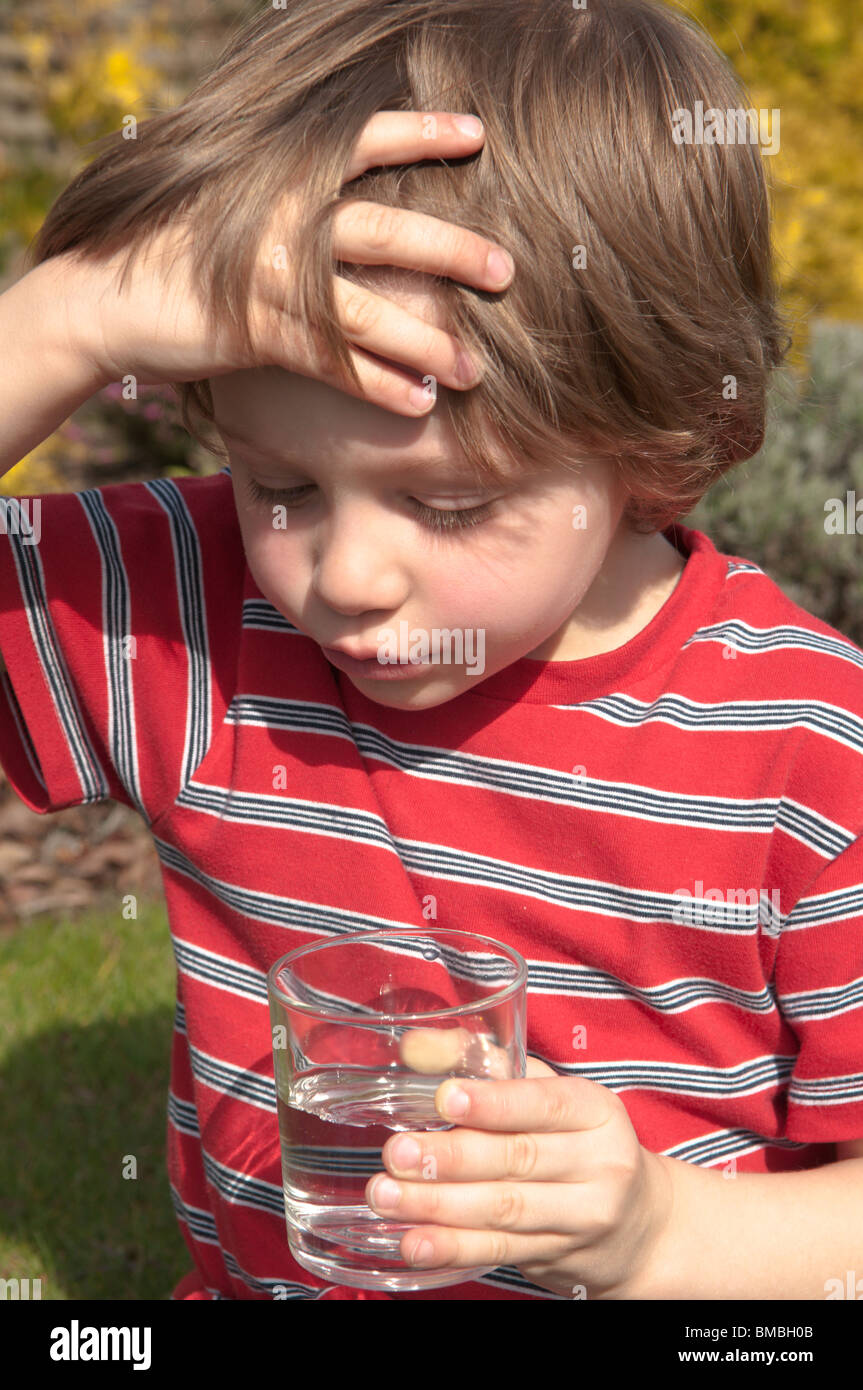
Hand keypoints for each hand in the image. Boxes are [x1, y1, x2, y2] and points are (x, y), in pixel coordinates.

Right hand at [48, 111, 513, 411]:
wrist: (104, 296)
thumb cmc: (178, 252)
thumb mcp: (235, 207)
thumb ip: (292, 201)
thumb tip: (351, 206)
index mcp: (278, 180)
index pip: (359, 143)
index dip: (418, 133)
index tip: (476, 134)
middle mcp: (280, 222)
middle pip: (382, 231)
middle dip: (450, 251)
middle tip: (505, 270)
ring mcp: (267, 278)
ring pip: (365, 309)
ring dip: (425, 341)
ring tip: (475, 370)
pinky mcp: (252, 332)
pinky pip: (330, 361)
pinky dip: (377, 383)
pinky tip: (419, 401)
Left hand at [365, 1056, 672, 1298]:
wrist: (639, 1225)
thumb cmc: (574, 1139)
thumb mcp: (543, 1091)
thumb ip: (480, 1061)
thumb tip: (413, 1047)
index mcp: (595, 1110)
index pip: (544, 1103)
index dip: (494, 1103)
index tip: (445, 1099)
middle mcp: (597, 1162)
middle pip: (518, 1159)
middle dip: (452, 1158)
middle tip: (399, 1154)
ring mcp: (582, 1215)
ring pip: (504, 1209)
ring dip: (439, 1205)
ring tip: (388, 1196)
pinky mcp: (557, 1255)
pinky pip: (499, 1251)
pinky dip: (453, 1247)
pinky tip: (414, 1243)